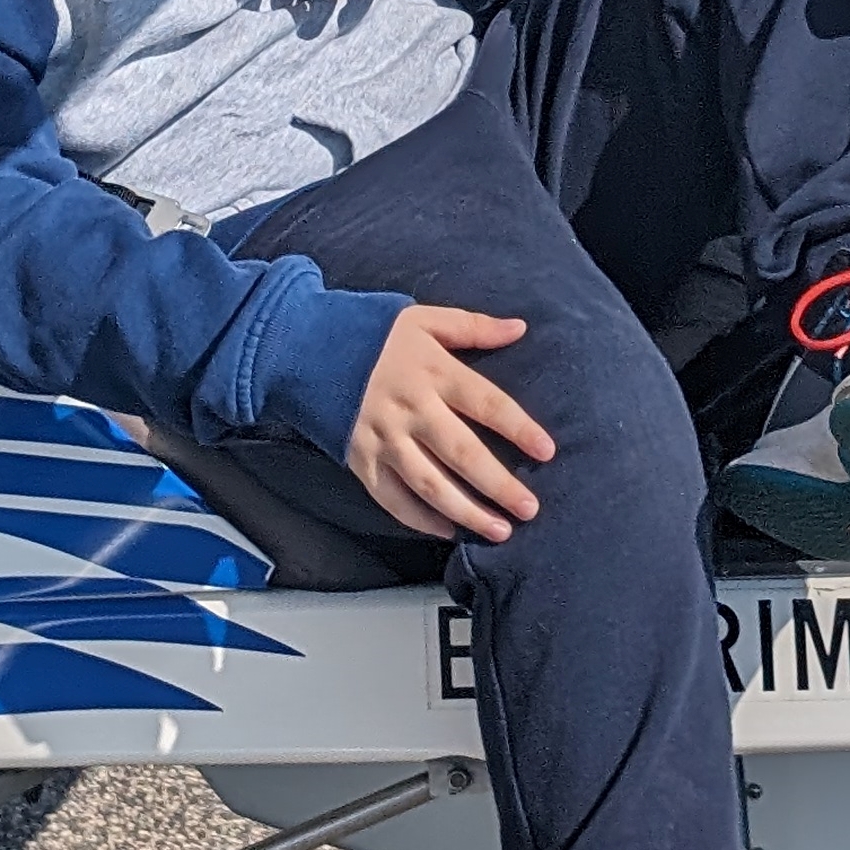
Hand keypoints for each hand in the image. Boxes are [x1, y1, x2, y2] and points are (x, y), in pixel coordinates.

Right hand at [345, 304, 554, 541]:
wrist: (302, 347)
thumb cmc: (370, 331)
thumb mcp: (423, 318)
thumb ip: (473, 326)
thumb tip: (520, 327)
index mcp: (432, 371)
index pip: (486, 403)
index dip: (519, 428)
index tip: (547, 451)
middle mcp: (410, 409)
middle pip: (461, 453)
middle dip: (498, 485)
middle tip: (530, 508)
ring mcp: (383, 438)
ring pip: (429, 484)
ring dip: (466, 511)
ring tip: (499, 531)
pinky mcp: (360, 460)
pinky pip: (392, 498)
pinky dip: (419, 519)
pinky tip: (448, 531)